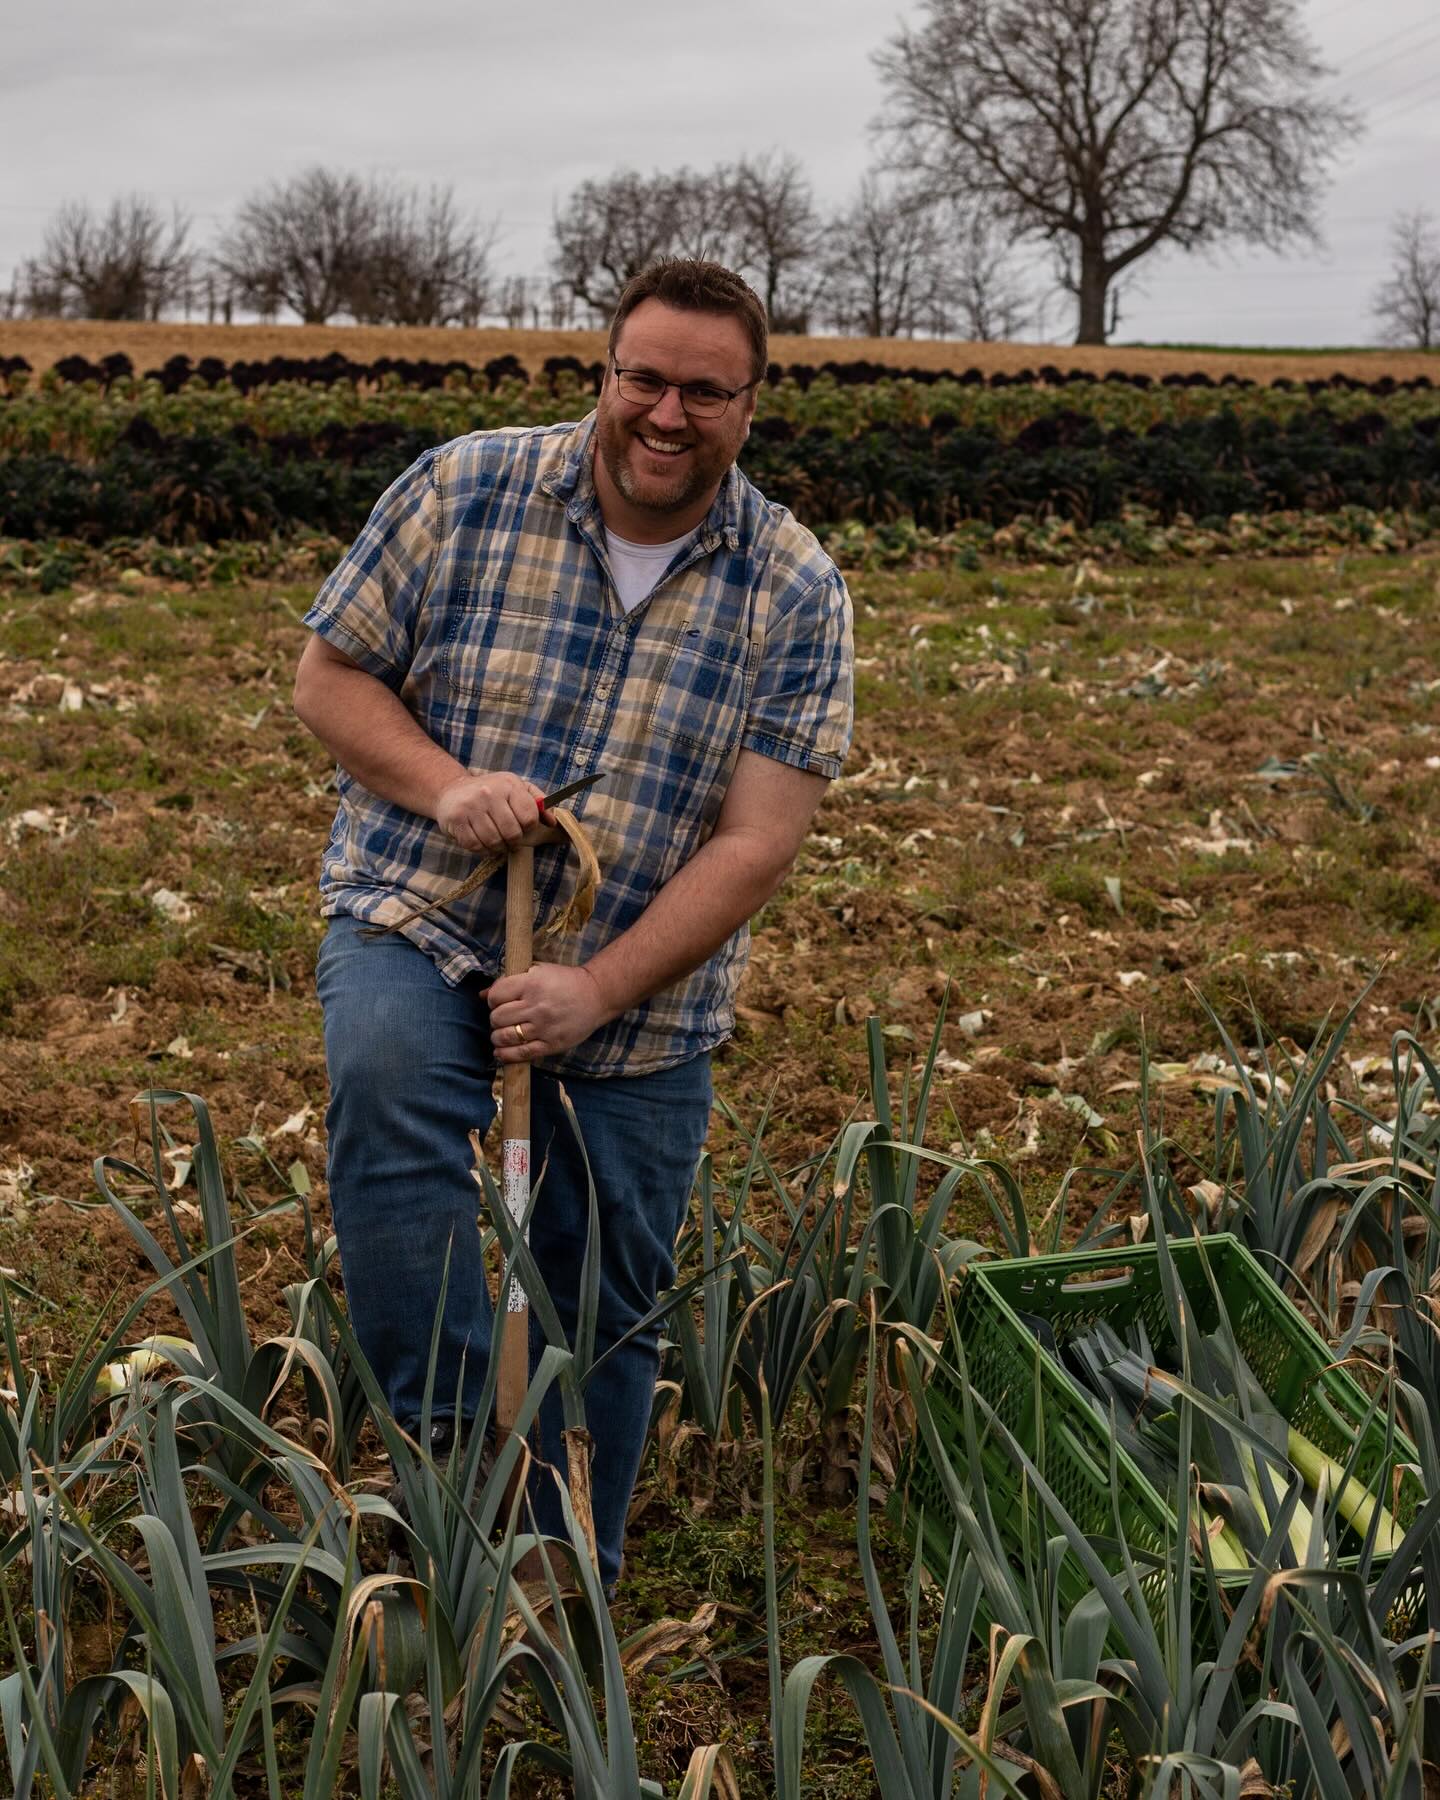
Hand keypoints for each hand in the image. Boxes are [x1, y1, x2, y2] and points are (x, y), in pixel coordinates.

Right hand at [435, 771, 543, 851]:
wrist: (452, 790)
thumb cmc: (491, 792)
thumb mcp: (516, 788)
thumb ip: (538, 802)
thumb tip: (553, 822)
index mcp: (509, 785)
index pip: (530, 817)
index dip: (529, 828)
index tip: (522, 827)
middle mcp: (489, 793)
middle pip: (512, 833)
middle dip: (513, 841)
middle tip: (509, 839)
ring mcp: (471, 806)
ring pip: (494, 842)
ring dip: (498, 847)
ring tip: (497, 841)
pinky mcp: (456, 820)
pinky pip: (475, 846)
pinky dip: (482, 850)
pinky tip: (483, 842)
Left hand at [483, 964, 614, 1062]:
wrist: (596, 995)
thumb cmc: (565, 981)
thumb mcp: (538, 971)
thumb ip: (510, 981)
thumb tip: (482, 995)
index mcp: (532, 983)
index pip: (496, 996)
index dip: (493, 1000)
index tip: (499, 1002)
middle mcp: (536, 1006)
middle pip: (497, 1018)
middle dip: (495, 1019)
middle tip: (503, 1018)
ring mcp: (544, 1027)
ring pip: (505, 1036)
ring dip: (497, 1037)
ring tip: (502, 1033)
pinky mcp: (551, 1044)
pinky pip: (520, 1054)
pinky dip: (506, 1055)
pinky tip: (501, 1052)